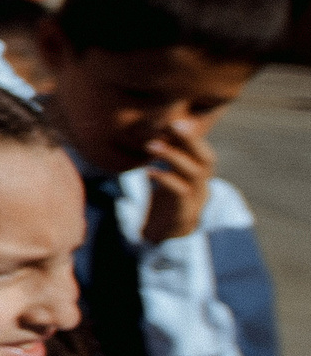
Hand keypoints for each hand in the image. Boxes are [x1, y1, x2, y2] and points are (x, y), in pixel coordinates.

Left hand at [141, 122, 216, 242]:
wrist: (164, 236)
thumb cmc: (165, 201)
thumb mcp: (167, 176)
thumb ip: (166, 158)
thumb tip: (152, 129)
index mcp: (200, 175)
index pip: (203, 151)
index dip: (193, 135)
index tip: (177, 119)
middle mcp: (203, 185)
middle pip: (207, 159)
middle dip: (191, 140)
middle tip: (172, 124)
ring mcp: (196, 200)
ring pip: (194, 174)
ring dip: (173, 157)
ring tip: (151, 145)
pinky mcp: (184, 213)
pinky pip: (180, 194)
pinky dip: (166, 180)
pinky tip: (148, 172)